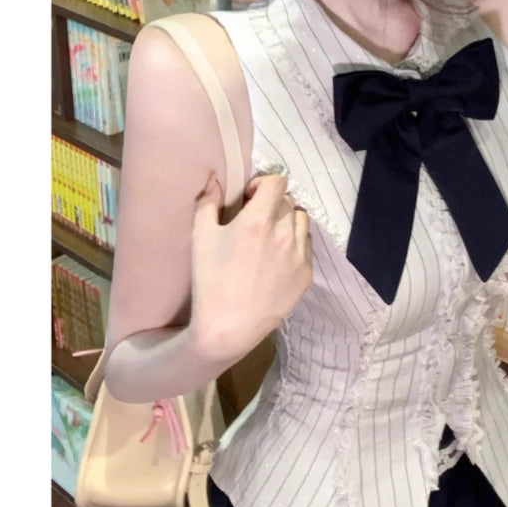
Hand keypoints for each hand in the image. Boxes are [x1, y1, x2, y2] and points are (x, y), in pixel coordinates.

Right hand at [190, 173, 311, 359]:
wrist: (230, 326)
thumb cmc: (210, 281)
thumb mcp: (201, 237)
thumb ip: (207, 202)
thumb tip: (214, 179)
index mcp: (258, 220)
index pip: (278, 183)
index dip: (263, 184)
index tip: (250, 198)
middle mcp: (284, 234)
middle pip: (289, 202)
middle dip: (273, 205)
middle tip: (257, 220)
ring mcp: (299, 255)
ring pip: (302, 222)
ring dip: (288, 222)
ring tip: (270, 238)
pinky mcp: (307, 275)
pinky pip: (307, 247)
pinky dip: (295, 245)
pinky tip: (277, 259)